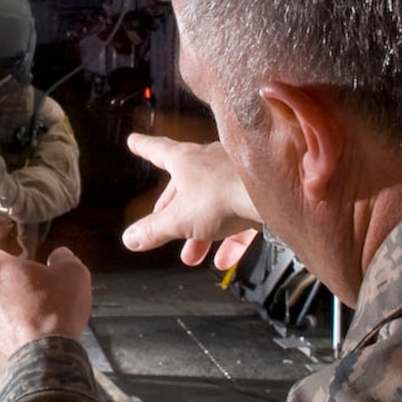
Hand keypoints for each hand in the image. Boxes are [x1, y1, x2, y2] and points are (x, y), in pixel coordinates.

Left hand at [0, 220, 91, 375]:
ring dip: (4, 315)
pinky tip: (20, 344)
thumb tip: (59, 256)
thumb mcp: (73, 276)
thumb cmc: (56, 313)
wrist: (46, 362)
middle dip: (6, 289)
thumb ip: (64, 260)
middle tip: (33, 301)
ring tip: (30, 326)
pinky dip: (1, 339)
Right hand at [122, 131, 261, 268]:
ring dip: (200, 233)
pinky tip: (225, 260)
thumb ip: (153, 230)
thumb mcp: (179, 220)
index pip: (158, 150)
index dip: (144, 147)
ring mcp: (236, 177)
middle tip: (164, 224)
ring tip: (191, 256)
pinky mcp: (256, 195)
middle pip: (186, 187)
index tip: (135, 141)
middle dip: (174, 211)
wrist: (271, 195)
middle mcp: (210, 163)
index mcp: (185, 160)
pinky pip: (239, 219)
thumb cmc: (224, 194)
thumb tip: (130, 238)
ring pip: (213, 206)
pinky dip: (229, 239)